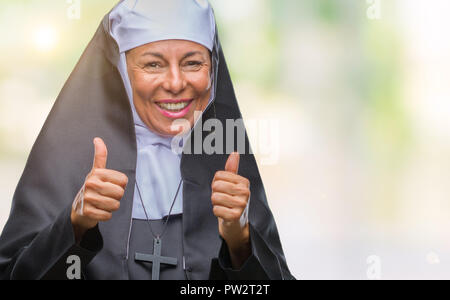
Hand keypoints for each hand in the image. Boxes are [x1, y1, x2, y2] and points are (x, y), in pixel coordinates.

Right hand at [71, 137, 127, 242]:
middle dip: (116, 197)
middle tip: (106, 196)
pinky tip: (98, 211)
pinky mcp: (87, 211)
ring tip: (102, 203)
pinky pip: (107, 215)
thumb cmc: (92, 189)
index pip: (123, 180)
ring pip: (115, 205)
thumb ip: (100, 156)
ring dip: (111, 207)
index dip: (120, 185)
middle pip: (120, 193)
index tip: (110, 185)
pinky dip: (106, 215)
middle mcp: (90, 183)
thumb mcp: (96, 172)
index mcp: (96, 173)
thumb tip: (97, 139)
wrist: (78, 209)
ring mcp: (87, 197)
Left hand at [211, 152, 250, 267]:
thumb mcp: (233, 184)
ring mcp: (242, 204)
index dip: (216, 183)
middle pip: (216, 186)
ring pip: (215, 197)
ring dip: (216, 203)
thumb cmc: (233, 201)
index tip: (224, 190)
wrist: (236, 223)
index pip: (219, 175)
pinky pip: (216, 209)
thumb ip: (232, 169)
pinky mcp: (236, 216)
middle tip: (223, 199)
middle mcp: (245, 192)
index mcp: (244, 182)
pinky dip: (217, 212)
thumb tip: (235, 153)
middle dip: (215, 193)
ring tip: (224, 206)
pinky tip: (224, 214)